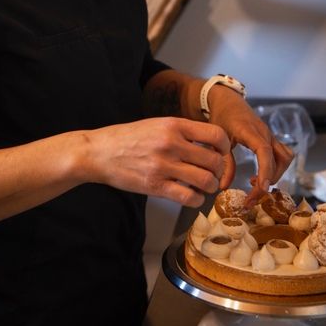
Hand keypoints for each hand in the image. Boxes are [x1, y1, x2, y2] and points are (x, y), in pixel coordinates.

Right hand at [83, 117, 229, 206]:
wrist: (99, 152)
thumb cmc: (128, 138)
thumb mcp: (157, 125)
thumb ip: (181, 132)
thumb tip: (209, 144)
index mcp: (174, 125)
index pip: (216, 135)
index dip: (225, 147)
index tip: (222, 153)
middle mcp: (172, 144)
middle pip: (214, 161)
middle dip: (219, 171)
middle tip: (213, 174)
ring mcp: (164, 166)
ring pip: (206, 181)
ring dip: (210, 187)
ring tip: (205, 187)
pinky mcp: (156, 186)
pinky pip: (189, 197)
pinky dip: (197, 200)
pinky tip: (192, 197)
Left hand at [206, 88, 294, 204]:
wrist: (228, 101)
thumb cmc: (221, 118)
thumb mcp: (218, 141)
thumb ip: (223, 163)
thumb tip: (224, 187)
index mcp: (250, 131)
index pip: (264, 151)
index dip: (266, 170)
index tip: (262, 188)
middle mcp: (265, 133)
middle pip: (279, 159)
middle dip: (269, 181)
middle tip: (252, 197)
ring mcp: (270, 136)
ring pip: (285, 158)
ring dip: (275, 174)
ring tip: (256, 184)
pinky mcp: (271, 139)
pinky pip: (283, 155)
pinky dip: (276, 168)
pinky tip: (261, 175)